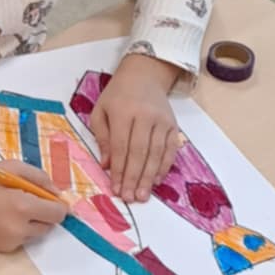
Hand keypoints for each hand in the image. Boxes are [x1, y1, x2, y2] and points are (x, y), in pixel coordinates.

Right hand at [0, 162, 67, 253]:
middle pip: (49, 226)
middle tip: (29, 201)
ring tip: (11, 209)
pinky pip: (21, 240)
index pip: (57, 213)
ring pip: (35, 234)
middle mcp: (18, 228)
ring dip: (31, 223)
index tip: (55, 201)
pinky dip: (18, 231)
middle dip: (44, 214)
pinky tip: (1, 219)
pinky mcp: (2, 249)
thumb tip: (57, 192)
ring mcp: (10, 241)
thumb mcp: (12, 168)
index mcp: (22, 205)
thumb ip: (39, 178)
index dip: (58, 206)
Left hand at [89, 54, 183, 200]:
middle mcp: (144, 115)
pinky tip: (156, 181)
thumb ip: (103, 137)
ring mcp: (161, 120)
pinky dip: (164, 167)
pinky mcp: (173, 125)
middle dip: (134, 178)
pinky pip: (170, 150)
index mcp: (122, 111)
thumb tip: (107, 165)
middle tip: (130, 198)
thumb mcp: (100, 110)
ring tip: (142, 195)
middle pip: (139, 152)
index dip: (119, 170)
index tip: (115, 189)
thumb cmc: (117, 96)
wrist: (144, 76)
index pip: (121, 146)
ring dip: (148, 177)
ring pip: (156, 153)